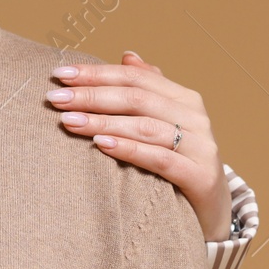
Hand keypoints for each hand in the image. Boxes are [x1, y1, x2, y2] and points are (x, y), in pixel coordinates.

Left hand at [45, 50, 231, 240]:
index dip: (96, 73)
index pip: (133, 77)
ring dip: (102, 121)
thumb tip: (127, 56)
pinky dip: (129, 149)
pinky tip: (101, 144)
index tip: (59, 74)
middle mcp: (195, 117)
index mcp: (183, 98)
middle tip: (55, 98)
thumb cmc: (179, 164)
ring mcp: (201, 147)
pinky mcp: (201, 176)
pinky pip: (160, 159)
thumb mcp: (164, 124)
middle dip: (91, 95)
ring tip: (68, 121)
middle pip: (136, 98)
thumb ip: (148, 90)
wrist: (213, 211)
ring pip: (144, 126)